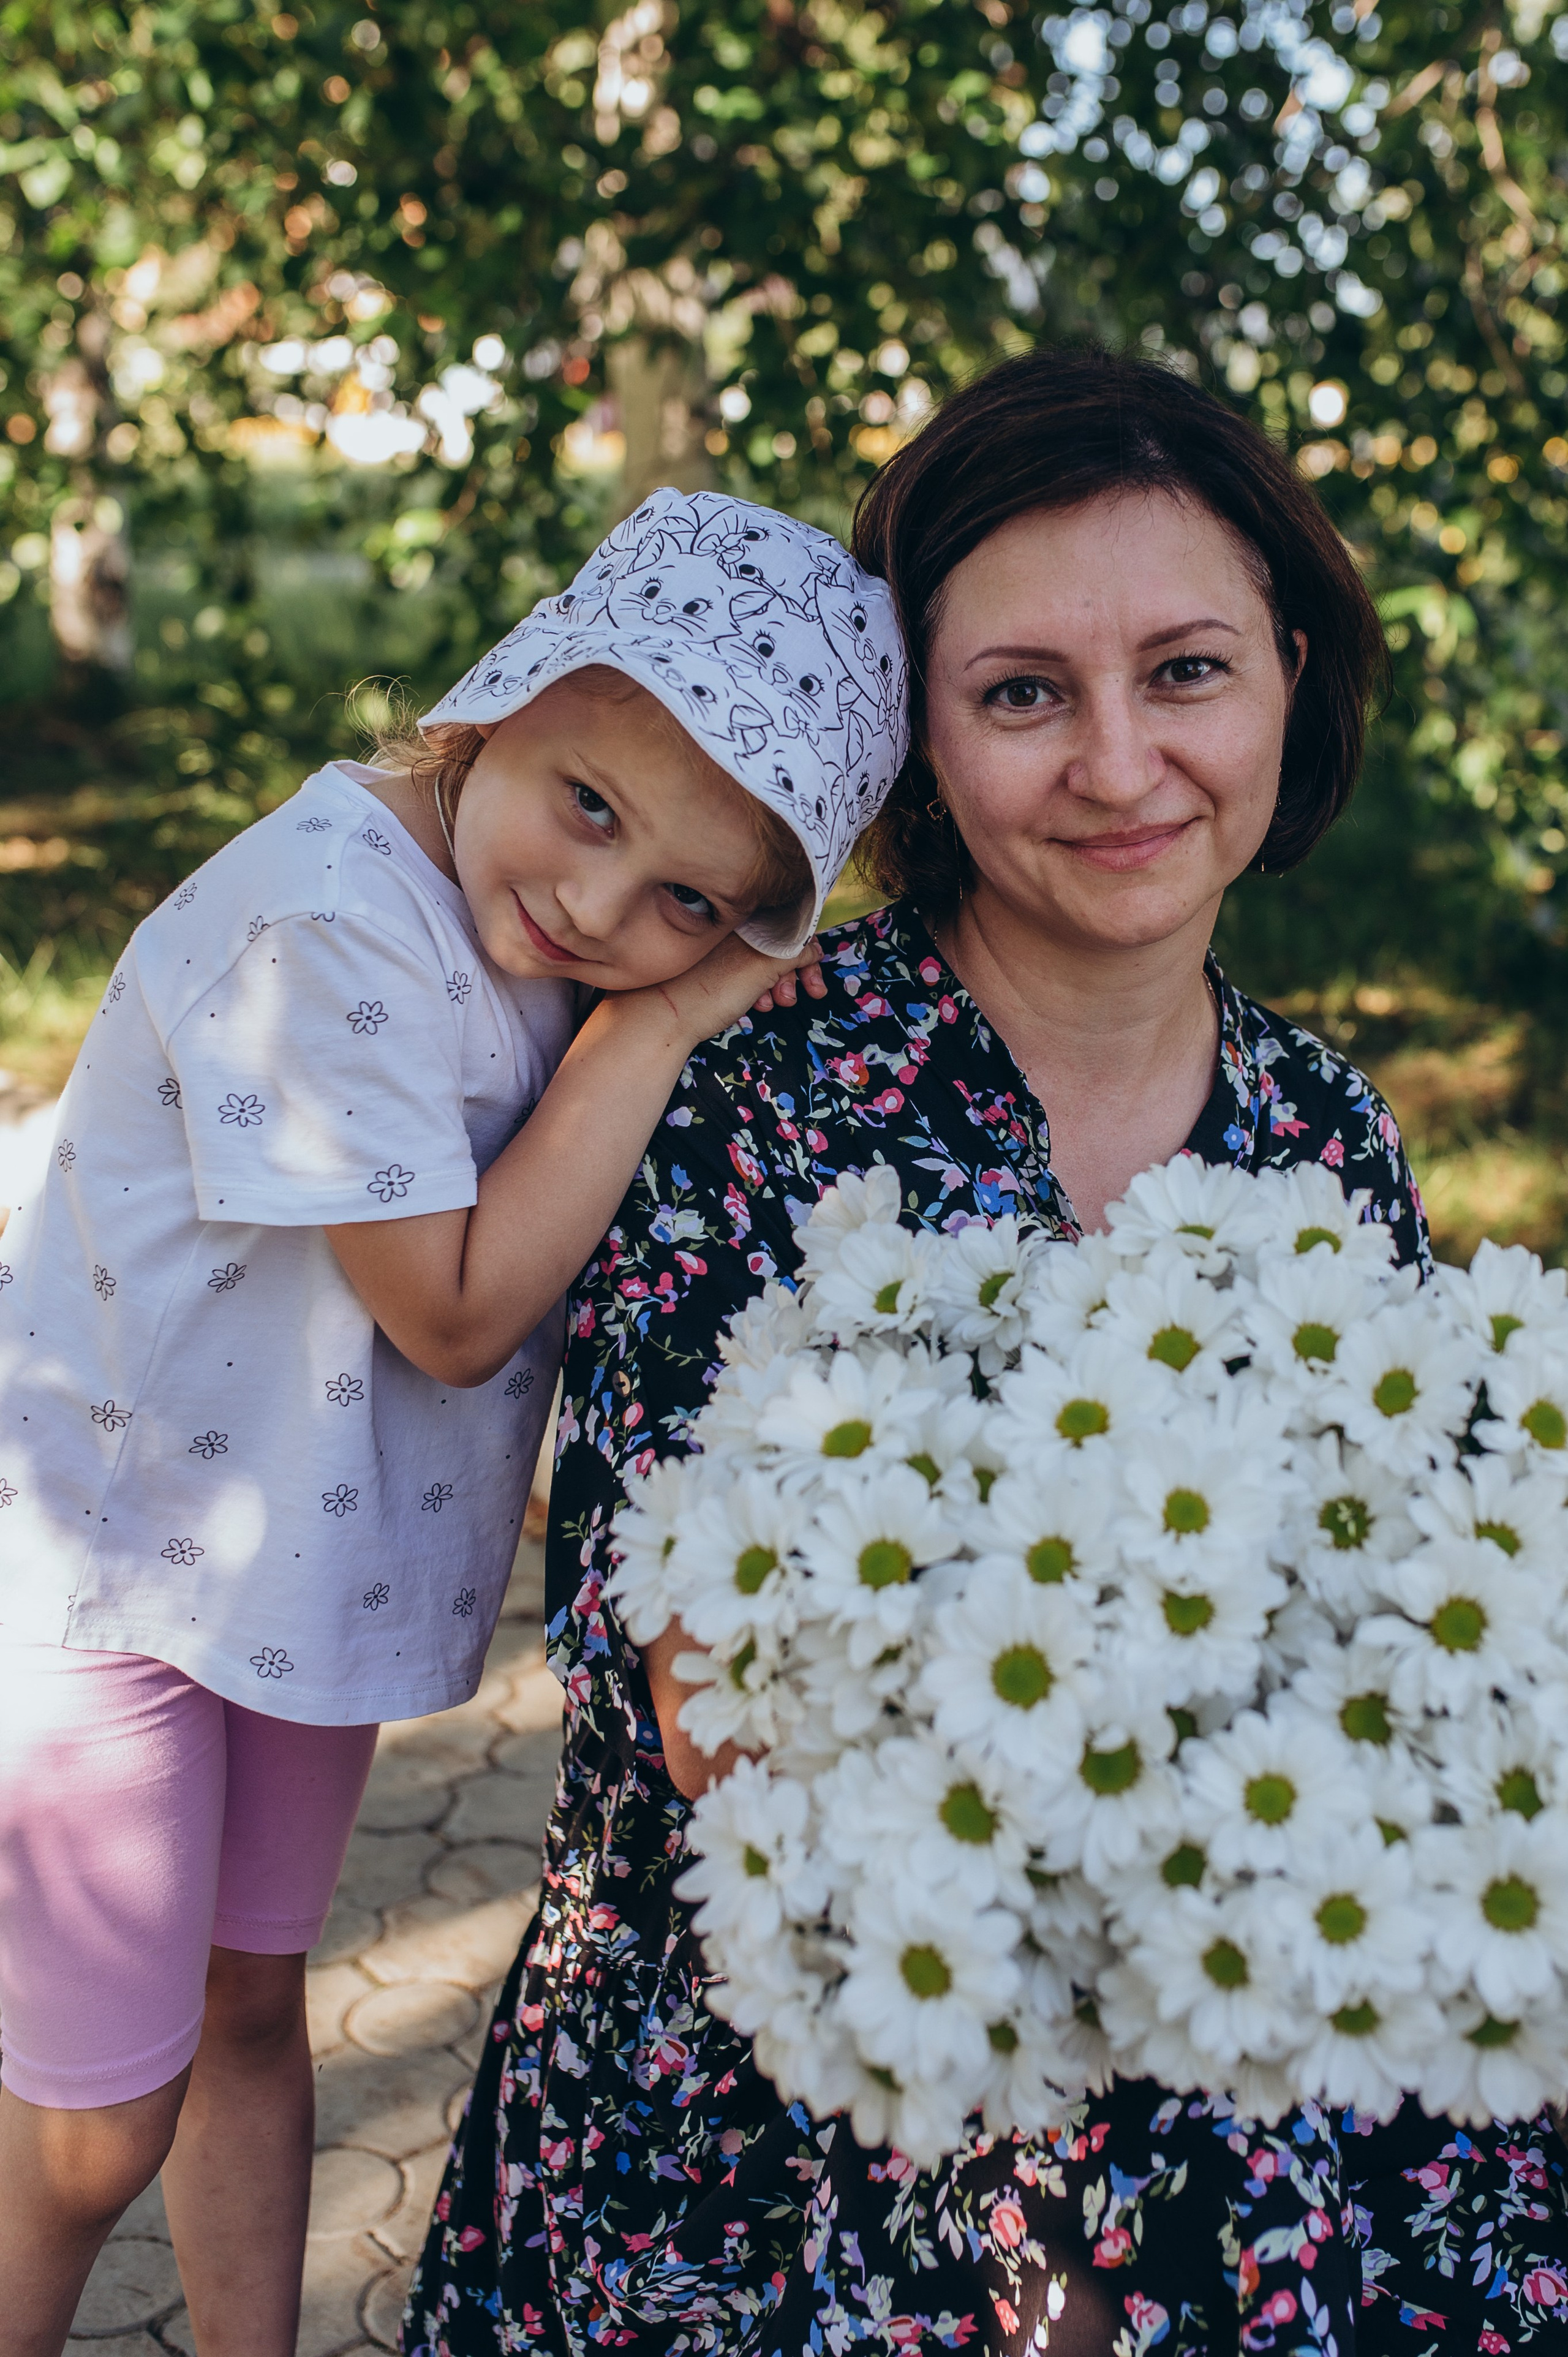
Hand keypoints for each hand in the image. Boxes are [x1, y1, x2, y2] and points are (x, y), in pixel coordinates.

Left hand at [643, 933, 827, 1045]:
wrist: (655, 1020)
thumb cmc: (709, 989)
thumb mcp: (764, 965)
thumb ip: (795, 950)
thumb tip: (815, 949)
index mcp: (741, 916)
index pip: (788, 924)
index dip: (807, 953)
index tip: (813, 983)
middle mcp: (729, 925)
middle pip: (776, 942)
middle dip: (792, 973)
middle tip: (793, 1000)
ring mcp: (717, 947)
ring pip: (760, 959)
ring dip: (774, 984)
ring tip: (771, 1006)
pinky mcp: (707, 968)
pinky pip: (742, 971)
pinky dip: (754, 988)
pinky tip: (752, 1008)